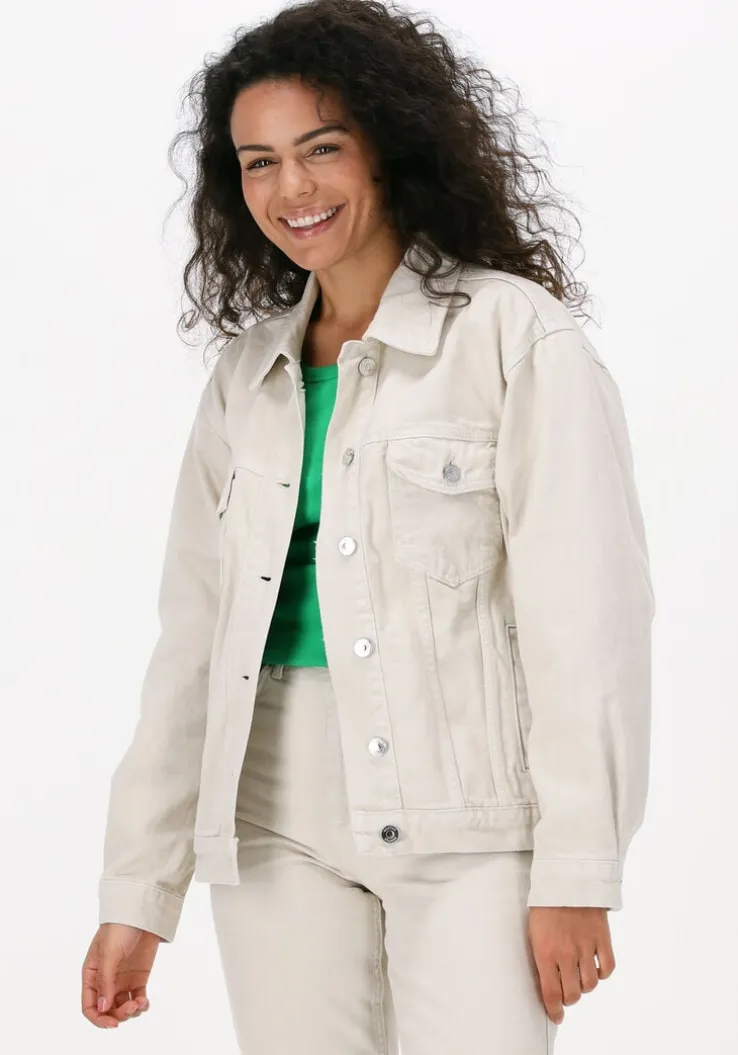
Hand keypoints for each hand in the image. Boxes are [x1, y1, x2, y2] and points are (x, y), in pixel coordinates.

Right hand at [81, 923, 161, 1028]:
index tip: (113, 1023)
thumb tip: (102, 1008)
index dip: (99, 1018)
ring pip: (123, 1007)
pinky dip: (141, 1005)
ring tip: (141, 1003)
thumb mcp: (109, 954)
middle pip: (107, 1009)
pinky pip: (137, 998)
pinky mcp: (139, 977)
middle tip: (131, 1007)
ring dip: (131, 1011)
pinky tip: (145, 1002)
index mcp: (92, 974)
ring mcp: (122, 979)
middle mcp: (106, 980)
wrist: (142, 912)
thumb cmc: (120, 928)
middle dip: (118, 1015)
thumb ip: (105, 981)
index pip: (89, 1005)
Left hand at [527, 907, 614, 1024]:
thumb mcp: (534, 931)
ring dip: (584, 986)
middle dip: (568, 998)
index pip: (551, 993)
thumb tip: (546, 981)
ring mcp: (586, 946)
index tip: (556, 1016)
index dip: (554, 1010)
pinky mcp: (602, 938)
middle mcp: (566, 953)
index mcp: (545, 952)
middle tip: (566, 992)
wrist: (566, 878)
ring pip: (590, 985)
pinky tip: (595, 967)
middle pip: (572, 994)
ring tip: (579, 977)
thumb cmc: (546, 904)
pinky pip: (607, 968)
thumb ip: (541, 957)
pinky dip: (602, 973)